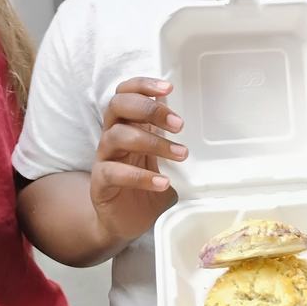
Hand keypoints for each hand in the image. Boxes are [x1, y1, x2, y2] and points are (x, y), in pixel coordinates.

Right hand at [90, 77, 185, 242]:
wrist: (123, 221)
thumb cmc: (145, 184)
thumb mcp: (163, 159)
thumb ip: (175, 143)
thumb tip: (206, 135)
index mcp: (126, 124)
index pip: (125, 92)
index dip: (143, 85)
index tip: (168, 87)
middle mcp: (112, 135)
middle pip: (118, 105)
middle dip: (149, 108)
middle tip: (179, 124)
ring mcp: (103, 158)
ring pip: (118, 136)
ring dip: (153, 142)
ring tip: (181, 154)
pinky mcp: (100, 182)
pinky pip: (114, 172)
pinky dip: (140, 176)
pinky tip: (162, 182)